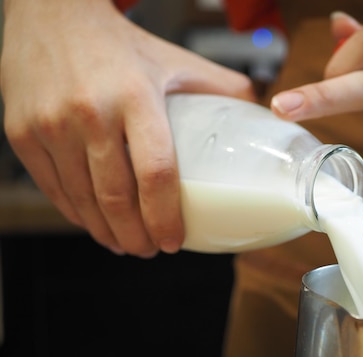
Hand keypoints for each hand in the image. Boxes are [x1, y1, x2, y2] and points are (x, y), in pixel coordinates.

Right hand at [1, 0, 254, 256]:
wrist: (50, 13)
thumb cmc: (120, 44)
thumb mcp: (175, 59)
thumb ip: (221, 87)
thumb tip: (262, 114)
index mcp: (136, 97)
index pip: (156, 172)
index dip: (166, 216)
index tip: (174, 240)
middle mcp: (90, 112)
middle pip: (116, 196)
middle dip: (137, 236)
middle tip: (153, 250)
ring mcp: (50, 124)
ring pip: (82, 200)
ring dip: (106, 232)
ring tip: (127, 245)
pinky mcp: (22, 132)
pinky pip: (53, 189)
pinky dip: (76, 214)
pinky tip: (94, 224)